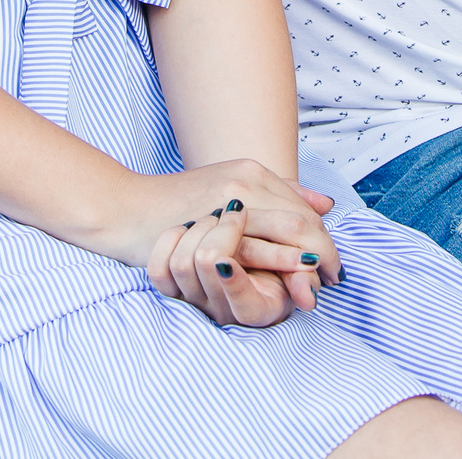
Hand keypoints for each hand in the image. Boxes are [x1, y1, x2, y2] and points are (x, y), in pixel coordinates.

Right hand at [126, 161, 340, 327]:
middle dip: (323, 252)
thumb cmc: (178, 205)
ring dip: (306, 263)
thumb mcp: (230, 188)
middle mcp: (245, 180)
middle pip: (301, 217)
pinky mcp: (211, 222)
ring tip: (315, 288)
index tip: (333, 267)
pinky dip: (279, 268)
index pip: (302, 207)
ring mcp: (228, 200)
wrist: (128, 210)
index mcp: (251, 171)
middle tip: (333, 280)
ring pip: (287, 231)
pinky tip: (288, 286)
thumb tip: (327, 206)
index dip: (324, 238)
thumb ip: (278, 194)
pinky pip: (256, 248)